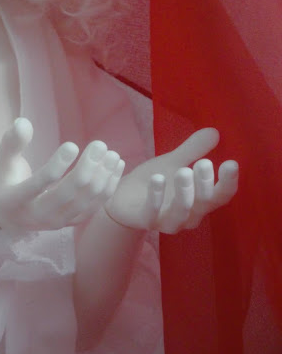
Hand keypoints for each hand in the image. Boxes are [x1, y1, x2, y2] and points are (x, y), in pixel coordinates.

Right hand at [0, 118, 124, 231]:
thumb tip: (24, 122)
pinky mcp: (70, 223)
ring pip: (86, 201)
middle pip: (69, 193)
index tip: (72, 145)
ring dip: (102, 177)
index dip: (58, 165)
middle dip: (88, 168)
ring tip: (111, 154)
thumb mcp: (2, 161)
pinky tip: (116, 168)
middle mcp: (38, 215)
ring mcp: (56, 222)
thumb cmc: (5, 182)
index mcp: (16, 200)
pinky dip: (108, 187)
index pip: (40, 184)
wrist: (8, 218)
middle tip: (99, 145)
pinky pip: (94, 207)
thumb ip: (12, 142)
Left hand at [105, 128, 238, 233]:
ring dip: (184, 192)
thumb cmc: (153, 182)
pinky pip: (152, 213)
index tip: (231, 163)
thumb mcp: (173, 163)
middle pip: (203, 204)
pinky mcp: (144, 221)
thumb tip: (214, 131)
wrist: (121, 198)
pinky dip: (155, 196)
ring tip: (183, 170)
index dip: (227, 182)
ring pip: (181, 211)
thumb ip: (193, 150)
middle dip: (204, 184)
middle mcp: (188, 215)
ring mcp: (167, 221)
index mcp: (200, 201)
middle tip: (204, 163)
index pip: (220, 196)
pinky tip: (157, 178)